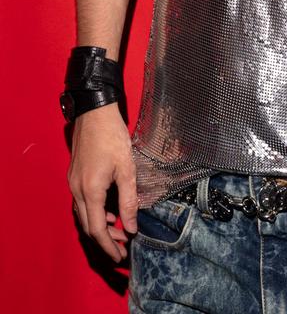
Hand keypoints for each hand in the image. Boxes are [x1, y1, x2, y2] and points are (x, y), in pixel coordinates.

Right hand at [67, 102, 137, 261]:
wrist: (94, 112)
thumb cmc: (112, 137)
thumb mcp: (126, 168)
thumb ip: (128, 199)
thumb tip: (131, 227)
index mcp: (90, 191)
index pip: (98, 229)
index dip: (109, 246)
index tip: (121, 257)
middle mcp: (77, 190)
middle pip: (88, 225)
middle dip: (105, 240)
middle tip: (122, 248)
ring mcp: (73, 183)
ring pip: (84, 215)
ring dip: (100, 226)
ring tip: (119, 231)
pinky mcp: (75, 175)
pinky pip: (82, 203)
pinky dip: (95, 212)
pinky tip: (109, 210)